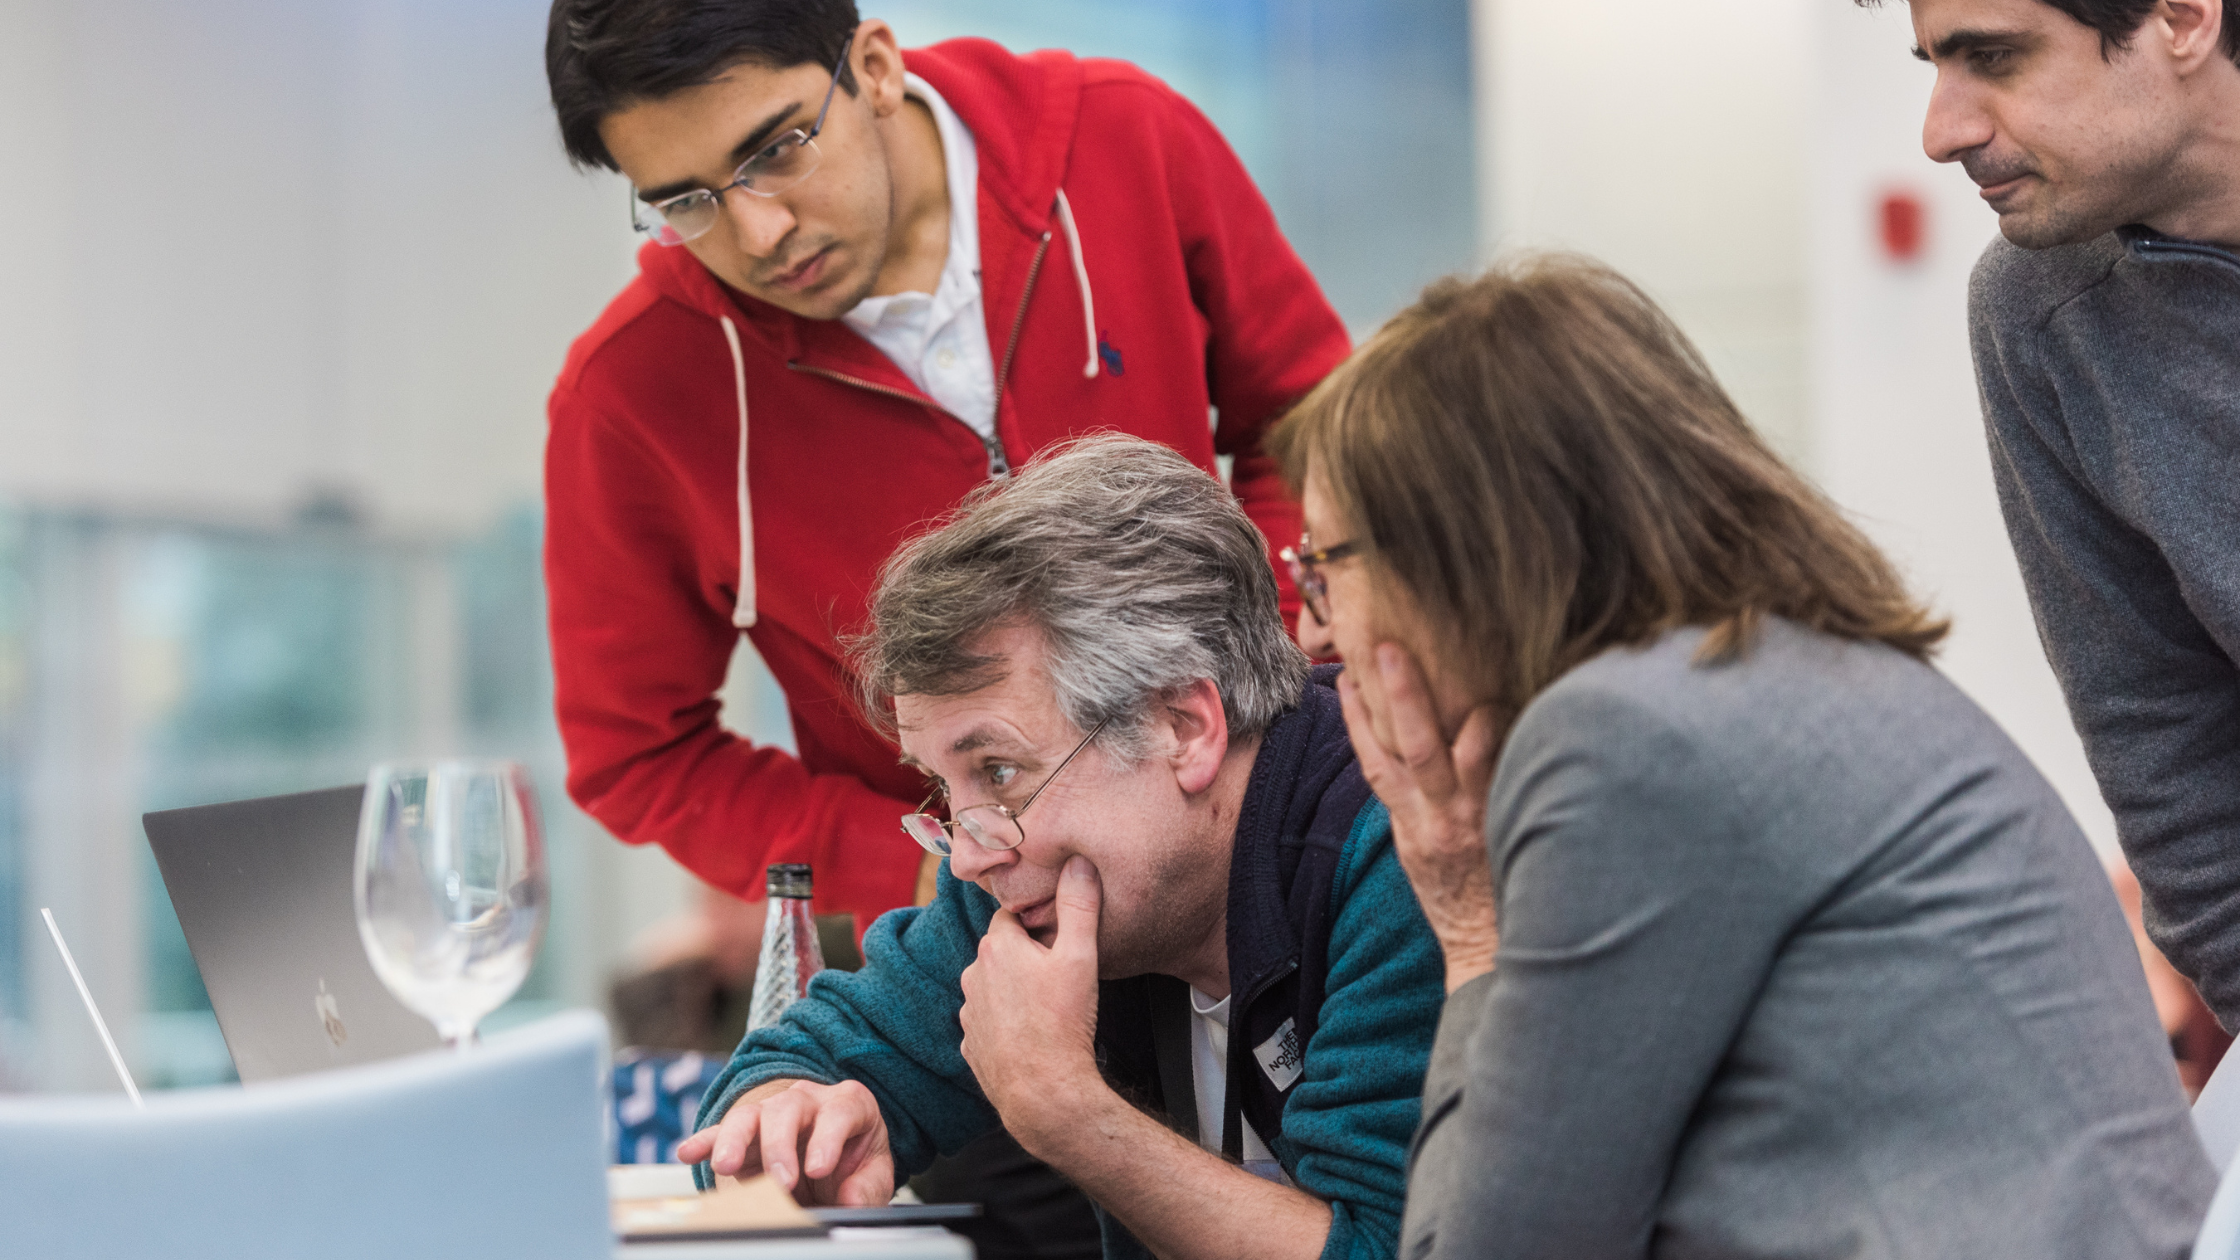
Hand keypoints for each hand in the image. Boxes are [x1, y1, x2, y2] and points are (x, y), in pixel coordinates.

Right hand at [674, 1078, 894, 1205]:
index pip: (839, 1112)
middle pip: (788, 1108)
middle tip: (781, 1182)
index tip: (818, 1169)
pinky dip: (705, 1142)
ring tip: (725, 1166)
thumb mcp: (874, 1174)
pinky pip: (722, 1132)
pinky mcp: (747, 1132)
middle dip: (780, 1146)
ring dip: (735, 1140)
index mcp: (849, 1104)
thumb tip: (851, 1200)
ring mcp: (774, 1111)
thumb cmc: (856, 1162)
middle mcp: (809, 1099)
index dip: (828, 1139)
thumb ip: (867, 1188)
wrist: (837, 1159)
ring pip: (751, 1116)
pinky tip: (688, 1153)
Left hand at [959, 856, 1105, 1152]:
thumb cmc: (1064, 1023)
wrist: (1044, 1093)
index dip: (1036, 925)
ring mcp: (968, 1012)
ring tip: (1047, 1009)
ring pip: (993, 987)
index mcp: (996, 947)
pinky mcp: (970, 1044)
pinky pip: (989, 1022)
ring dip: (1014, 991)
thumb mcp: (1081, 956)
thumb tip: (1077, 861)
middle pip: (1002, 952)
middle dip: (1025, 957)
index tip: (1057, 941)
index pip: (1011, 916)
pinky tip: (1031, 1034)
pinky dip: (1006, 1024)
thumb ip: (1079, 905)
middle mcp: (973, 975)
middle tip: (1058, 976)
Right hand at [1339, 643, 1500, 991]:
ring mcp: (1472, 822)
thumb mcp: (1417, 851)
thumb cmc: (1454, 898)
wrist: (1484, 949)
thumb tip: (1408, 754)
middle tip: (1390, 649)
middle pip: (1410, 748)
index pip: (1373, 763)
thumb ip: (1413, 804)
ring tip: (1478, 671)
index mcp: (1406, 825)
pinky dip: (1513, 743)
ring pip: (1465, 757)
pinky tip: (1520, 709)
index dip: (1357, 719)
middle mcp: (1433, 820)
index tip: (1347, 678)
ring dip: (1471, 713)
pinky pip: (1507, 777)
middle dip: (1400, 696)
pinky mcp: (1505, 826)